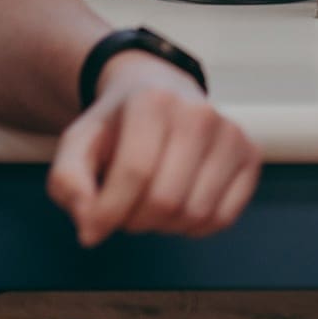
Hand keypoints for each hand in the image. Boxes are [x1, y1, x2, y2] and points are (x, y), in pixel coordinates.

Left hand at [46, 53, 260, 245]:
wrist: (158, 91)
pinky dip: (195, 227)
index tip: (92, 227)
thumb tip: (91, 226)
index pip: (135, 173)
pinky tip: (179, 206)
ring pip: (195, 213)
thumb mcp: (78, 143)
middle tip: (124, 208)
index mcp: (152, 101)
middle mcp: (198, 112)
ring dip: (163, 226)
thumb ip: (67, 181)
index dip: (108, 213)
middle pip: (165, 200)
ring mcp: (230, 132)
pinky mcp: (250, 153)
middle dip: (134, 221)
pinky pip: (224, 217)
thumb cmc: (117, 125)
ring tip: (150, 203)